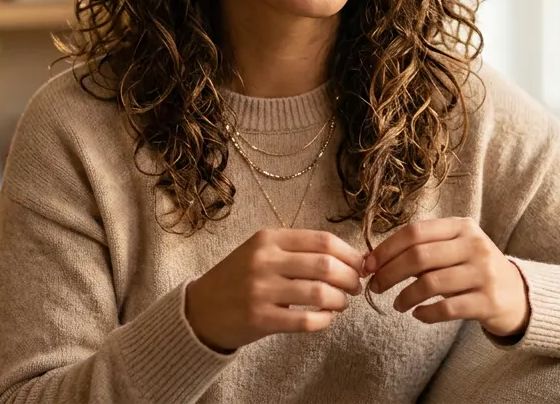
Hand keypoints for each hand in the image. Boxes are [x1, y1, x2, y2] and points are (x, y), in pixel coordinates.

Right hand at [186, 229, 365, 352]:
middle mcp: (264, 260)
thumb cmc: (238, 279)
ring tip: (341, 303)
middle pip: (325, 265)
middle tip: (355, 287)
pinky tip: (325, 318)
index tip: (359, 265)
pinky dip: (324, 320)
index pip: (322, 241)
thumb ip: (297, 252)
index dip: (349, 254)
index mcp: (268, 239)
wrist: (200, 309)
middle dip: (350, 277)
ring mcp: (261, 290)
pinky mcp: (260, 319)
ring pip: (320, 293)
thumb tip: (347, 259)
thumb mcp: (261, 252)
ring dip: (340, 300)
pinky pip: (306, 320)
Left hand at [365, 217, 529, 337]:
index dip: (386, 249)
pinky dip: (426, 313)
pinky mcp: (488, 302)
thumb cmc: (474, 269)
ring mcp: (484, 273)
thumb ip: (422, 250)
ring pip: (430, 283)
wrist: (517, 295)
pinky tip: (418, 314)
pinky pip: (447, 309)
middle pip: (419, 256)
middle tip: (376, 286)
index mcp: (462, 227)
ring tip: (398, 305)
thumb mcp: (455, 249)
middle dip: (389, 273)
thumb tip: (373, 260)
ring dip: (405, 297)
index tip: (369, 265)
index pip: (415, 232)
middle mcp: (475, 246)